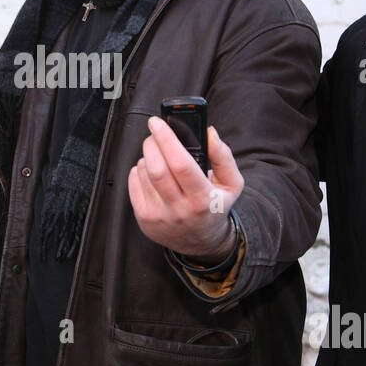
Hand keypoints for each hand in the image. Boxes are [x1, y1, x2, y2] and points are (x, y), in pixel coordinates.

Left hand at [128, 116, 244, 260]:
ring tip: (160, 157)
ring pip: (143, 173)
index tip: (158, 122)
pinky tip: (152, 172)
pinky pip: (134, 183)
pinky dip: (139, 170)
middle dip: (151, 143)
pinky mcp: (143, 219)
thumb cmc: (215, 207)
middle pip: (156, 169)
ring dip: (147, 156)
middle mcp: (179, 210)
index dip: (167, 140)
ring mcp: (158, 216)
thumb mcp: (231, 184)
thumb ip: (223, 156)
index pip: (181, 165)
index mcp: (203, 199)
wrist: (200, 242)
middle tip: (155, 133)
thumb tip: (209, 132)